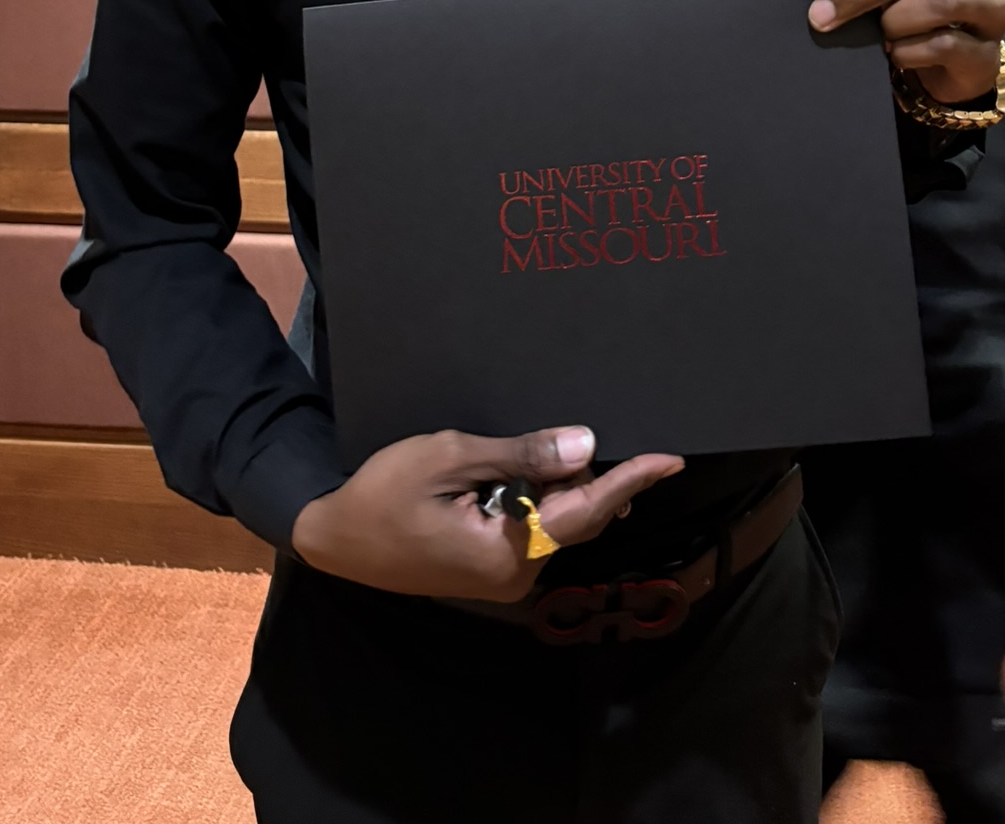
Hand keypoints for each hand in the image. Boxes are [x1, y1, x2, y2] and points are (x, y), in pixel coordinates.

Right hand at [291, 425, 682, 599]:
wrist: (334, 537)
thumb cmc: (384, 492)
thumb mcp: (450, 457)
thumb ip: (520, 453)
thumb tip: (585, 447)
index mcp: (509, 553)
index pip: (584, 510)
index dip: (630, 480)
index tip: (670, 459)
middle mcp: (515, 574)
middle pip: (576, 518)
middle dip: (597, 476)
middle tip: (621, 429)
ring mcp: (502, 575)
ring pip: (557, 523)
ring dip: (569, 485)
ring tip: (580, 441)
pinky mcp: (488, 567)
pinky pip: (535, 529)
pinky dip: (545, 496)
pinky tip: (546, 466)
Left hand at [796, 0, 1004, 104]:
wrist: (956, 64)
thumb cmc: (917, 10)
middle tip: (818, 15)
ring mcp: (993, 5)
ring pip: (940, 0)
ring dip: (892, 20)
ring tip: (874, 36)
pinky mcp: (990, 50)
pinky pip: (945, 44)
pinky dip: (908, 51)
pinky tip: (893, 56)